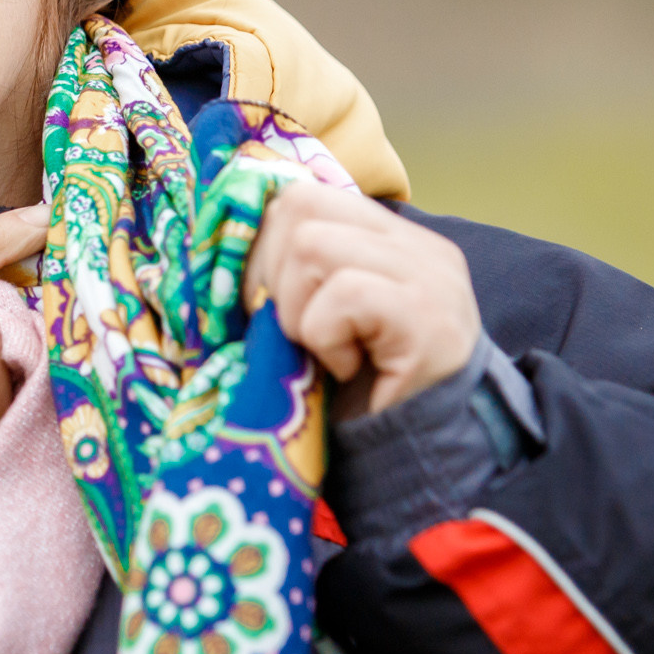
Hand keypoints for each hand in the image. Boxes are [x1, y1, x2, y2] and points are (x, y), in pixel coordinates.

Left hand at [244, 187, 480, 421]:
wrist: (423, 460)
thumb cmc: (363, 396)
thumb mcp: (324, 320)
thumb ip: (298, 275)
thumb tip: (223, 250)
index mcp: (394, 240)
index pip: (305, 194)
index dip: (260, 243)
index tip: (256, 301)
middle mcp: (418, 246)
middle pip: (300, 205)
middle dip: (270, 275)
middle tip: (295, 334)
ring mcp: (429, 276)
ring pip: (310, 246)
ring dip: (295, 311)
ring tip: (325, 352)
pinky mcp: (427, 315)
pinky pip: (342, 294)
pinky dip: (325, 337)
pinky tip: (348, 368)